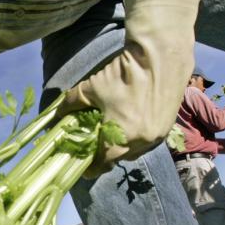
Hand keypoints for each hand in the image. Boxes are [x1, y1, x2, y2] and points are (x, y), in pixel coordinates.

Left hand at [56, 0, 206, 178]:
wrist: (161, 57)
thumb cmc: (123, 73)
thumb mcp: (91, 88)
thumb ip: (71, 103)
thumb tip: (58, 112)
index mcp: (123, 137)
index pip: (103, 163)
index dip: (90, 166)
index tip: (82, 167)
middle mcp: (143, 142)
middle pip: (118, 158)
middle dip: (105, 154)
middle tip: (94, 147)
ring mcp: (158, 136)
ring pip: (134, 151)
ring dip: (122, 147)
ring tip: (111, 135)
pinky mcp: (167, 127)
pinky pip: (147, 141)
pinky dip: (136, 138)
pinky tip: (128, 125)